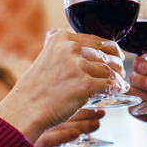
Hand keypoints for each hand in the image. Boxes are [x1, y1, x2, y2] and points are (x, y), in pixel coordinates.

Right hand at [0, 30, 125, 141]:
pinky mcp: (85, 85)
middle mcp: (71, 48)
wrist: (26, 107)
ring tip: (119, 81)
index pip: (96, 40)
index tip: (116, 54)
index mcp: (62, 38)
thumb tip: (90, 53)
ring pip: (108, 70)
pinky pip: (109, 85)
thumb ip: (66, 52)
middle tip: (120, 70)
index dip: (110, 48)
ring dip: (117, 77)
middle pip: (104, 55)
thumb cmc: (36, 87)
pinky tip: (119, 90)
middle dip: (116, 63)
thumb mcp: (48, 57)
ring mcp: (78, 66)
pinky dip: (116, 88)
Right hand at [35, 109, 103, 146]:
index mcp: (47, 112)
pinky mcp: (36, 144)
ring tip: (96, 124)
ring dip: (81, 125)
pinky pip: (51, 139)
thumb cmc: (47, 146)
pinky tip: (77, 134)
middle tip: (101, 113)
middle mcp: (42, 119)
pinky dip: (64, 135)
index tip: (99, 106)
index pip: (67, 106)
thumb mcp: (59, 133)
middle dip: (86, 114)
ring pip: (62, 126)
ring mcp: (38, 130)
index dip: (83, 105)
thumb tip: (94, 121)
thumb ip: (72, 126)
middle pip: (66, 114)